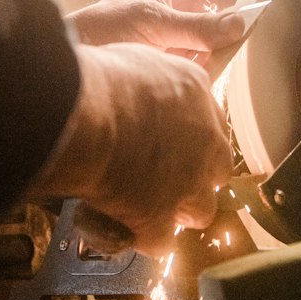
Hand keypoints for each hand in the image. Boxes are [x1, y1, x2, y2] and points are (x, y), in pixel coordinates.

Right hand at [27, 42, 234, 257]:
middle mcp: (206, 140)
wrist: (84, 114)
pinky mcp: (162, 217)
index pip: (210, 120)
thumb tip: (147, 84)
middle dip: (194, 175)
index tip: (172, 139)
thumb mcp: (137, 58)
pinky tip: (124, 229)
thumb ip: (154, 76)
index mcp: (197, 93)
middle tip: (163, 174)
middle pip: (217, 168)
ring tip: (146, 206)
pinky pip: (161, 241)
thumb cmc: (99, 80)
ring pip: (201, 209)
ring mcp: (189, 183)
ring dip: (177, 210)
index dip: (190, 135)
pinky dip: (142, 237)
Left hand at [68, 0, 244, 64]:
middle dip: (238, 8)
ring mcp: (170, 37)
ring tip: (253, 40)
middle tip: (267, 12)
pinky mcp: (168, 63)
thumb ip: (196, 27)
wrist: (74, 61)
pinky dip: (213, 64)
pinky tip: (227, 67)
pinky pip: (199, 61)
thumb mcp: (154, 23)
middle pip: (214, 5)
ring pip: (209, 35)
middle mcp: (171, 10)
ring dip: (227, 40)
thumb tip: (238, 23)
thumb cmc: (101, 30)